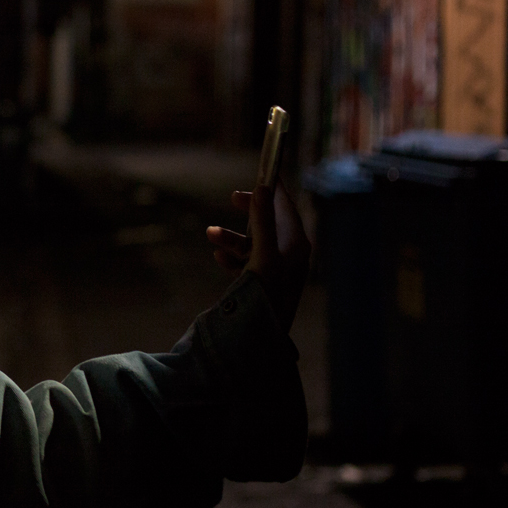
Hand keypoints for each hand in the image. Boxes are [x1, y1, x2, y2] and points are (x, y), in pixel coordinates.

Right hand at [205, 184, 309, 329]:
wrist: (260, 334)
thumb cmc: (266, 293)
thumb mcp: (262, 253)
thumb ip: (262, 220)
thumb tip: (263, 189)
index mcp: (296, 245)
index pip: (287, 208)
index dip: (273, 191)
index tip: (262, 173)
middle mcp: (288, 255)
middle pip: (269, 222)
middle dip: (250, 211)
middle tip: (232, 197)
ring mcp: (275, 270)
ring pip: (253, 242)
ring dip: (232, 237)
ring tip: (210, 234)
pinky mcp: (261, 283)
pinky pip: (246, 262)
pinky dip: (232, 257)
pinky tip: (218, 257)